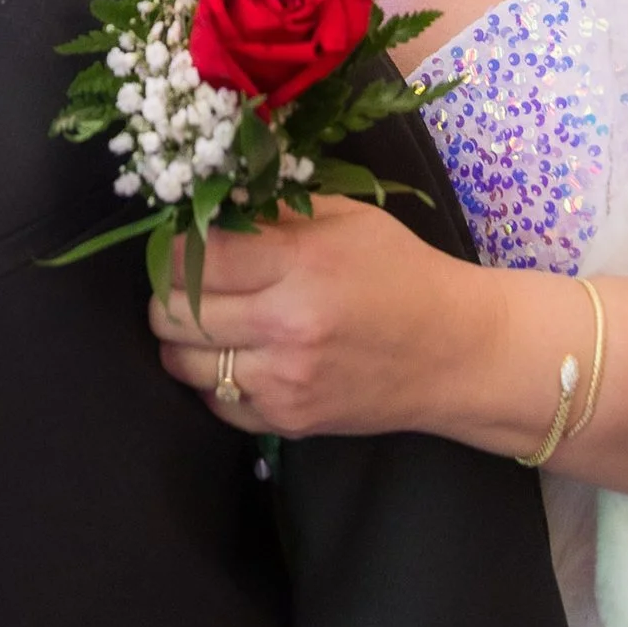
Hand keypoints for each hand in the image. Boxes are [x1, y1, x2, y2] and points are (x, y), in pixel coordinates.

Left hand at [148, 196, 492, 438]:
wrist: (460, 353)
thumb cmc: (403, 274)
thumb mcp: (346, 221)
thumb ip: (275, 212)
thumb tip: (208, 205)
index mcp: (301, 266)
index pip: (195, 257)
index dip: (173, 247)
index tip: (179, 243)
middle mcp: (287, 327)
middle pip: (174, 314)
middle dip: (168, 295)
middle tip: (186, 284)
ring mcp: (285, 381)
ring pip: (182, 363)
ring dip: (183, 341)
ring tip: (211, 322)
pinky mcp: (289, 420)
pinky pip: (215, 403)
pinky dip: (214, 382)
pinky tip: (240, 359)